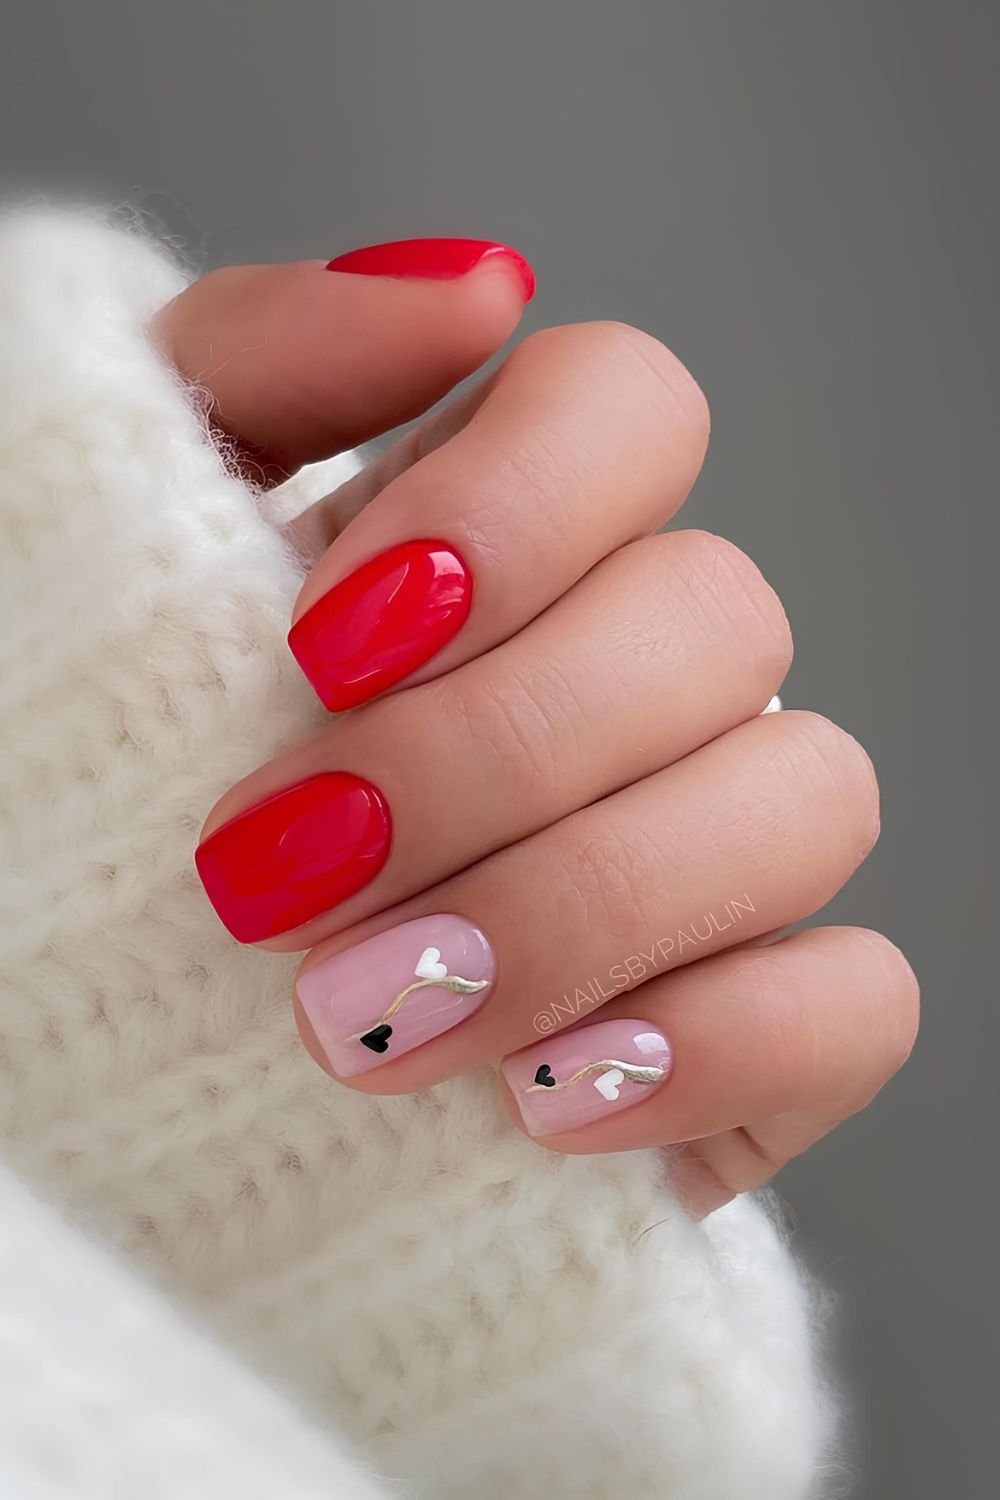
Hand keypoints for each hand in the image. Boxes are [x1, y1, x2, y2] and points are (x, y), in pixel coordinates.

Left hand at [159, 237, 918, 1214]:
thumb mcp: (110, 541)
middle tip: (285, 870)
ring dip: (585, 906)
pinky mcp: (747, 1036)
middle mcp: (636, 677)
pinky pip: (853, 1005)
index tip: (324, 644)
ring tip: (369, 1015)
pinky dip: (713, 1046)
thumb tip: (472, 290)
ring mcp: (710, 851)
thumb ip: (264, 369)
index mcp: (501, 538)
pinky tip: (536, 1101)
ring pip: (810, 797)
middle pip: (720, 618)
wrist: (93, 1042)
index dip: (513, 508)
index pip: (632, 409)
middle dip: (499, 753)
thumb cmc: (89, 778)